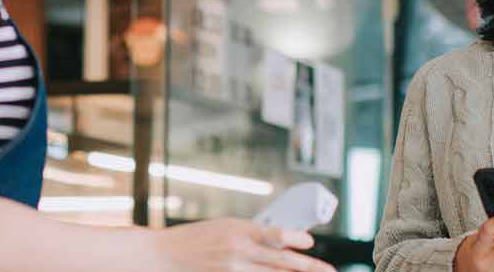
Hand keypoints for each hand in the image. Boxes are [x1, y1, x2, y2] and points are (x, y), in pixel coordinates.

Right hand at [155, 219, 334, 271]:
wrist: (164, 256)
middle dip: (310, 268)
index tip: (309, 242)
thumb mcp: (227, 226)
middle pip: (282, 262)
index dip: (296, 239)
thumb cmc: (197, 237)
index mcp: (240, 231)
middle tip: (329, 271)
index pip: (276, 235)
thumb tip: (283, 243)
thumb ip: (253, 234)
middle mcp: (239, 252)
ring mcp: (233, 270)